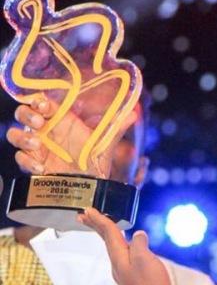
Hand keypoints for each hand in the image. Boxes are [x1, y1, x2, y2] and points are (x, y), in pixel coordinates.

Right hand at [6, 95, 136, 177]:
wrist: (90, 185)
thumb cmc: (94, 159)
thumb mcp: (105, 143)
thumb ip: (116, 127)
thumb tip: (134, 115)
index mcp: (59, 119)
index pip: (40, 101)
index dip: (38, 100)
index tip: (45, 105)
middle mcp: (45, 130)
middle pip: (22, 114)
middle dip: (26, 114)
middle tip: (39, 123)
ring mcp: (37, 147)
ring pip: (15, 135)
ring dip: (22, 137)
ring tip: (38, 145)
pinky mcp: (33, 164)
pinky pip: (21, 159)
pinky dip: (27, 162)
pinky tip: (41, 169)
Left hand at [79, 207, 171, 284]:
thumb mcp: (145, 259)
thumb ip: (139, 244)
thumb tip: (137, 235)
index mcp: (119, 257)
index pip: (108, 233)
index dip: (99, 219)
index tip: (88, 210)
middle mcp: (118, 264)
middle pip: (106, 240)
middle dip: (95, 226)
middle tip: (84, 215)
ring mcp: (124, 272)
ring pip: (112, 247)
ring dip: (106, 235)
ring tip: (101, 226)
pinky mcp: (131, 279)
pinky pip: (121, 256)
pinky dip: (118, 245)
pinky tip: (124, 247)